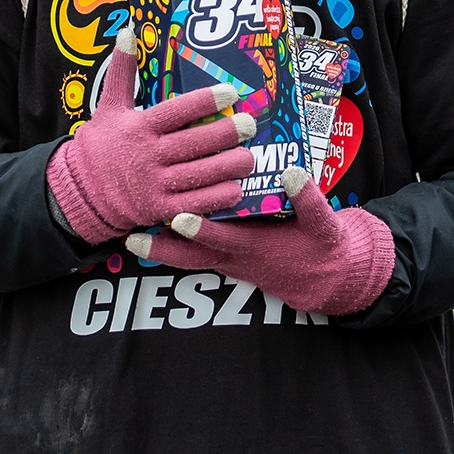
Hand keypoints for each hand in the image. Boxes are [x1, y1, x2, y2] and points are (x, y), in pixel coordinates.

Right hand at [45, 27, 257, 243]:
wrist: (79, 191)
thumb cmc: (99, 144)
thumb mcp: (107, 106)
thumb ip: (122, 71)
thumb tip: (126, 31)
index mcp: (139, 127)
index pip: (177, 111)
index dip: (206, 101)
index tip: (231, 92)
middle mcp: (148, 155)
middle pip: (194, 143)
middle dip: (226, 133)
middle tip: (249, 125)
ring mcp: (154, 184)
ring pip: (199, 174)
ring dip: (228, 166)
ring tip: (249, 156)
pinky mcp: (159, 209)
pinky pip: (193, 203)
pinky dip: (216, 197)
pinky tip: (235, 188)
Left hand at [126, 166, 395, 317]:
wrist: (324, 280)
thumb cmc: (322, 248)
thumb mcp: (324, 226)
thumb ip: (310, 201)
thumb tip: (292, 173)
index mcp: (254, 247)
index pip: (222, 239)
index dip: (200, 230)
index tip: (177, 218)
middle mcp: (234, 257)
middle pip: (189, 258)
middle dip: (159, 250)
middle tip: (130, 241)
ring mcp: (226, 261)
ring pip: (186, 260)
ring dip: (159, 250)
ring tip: (129, 237)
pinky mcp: (225, 258)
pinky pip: (194, 255)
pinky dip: (175, 246)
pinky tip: (155, 228)